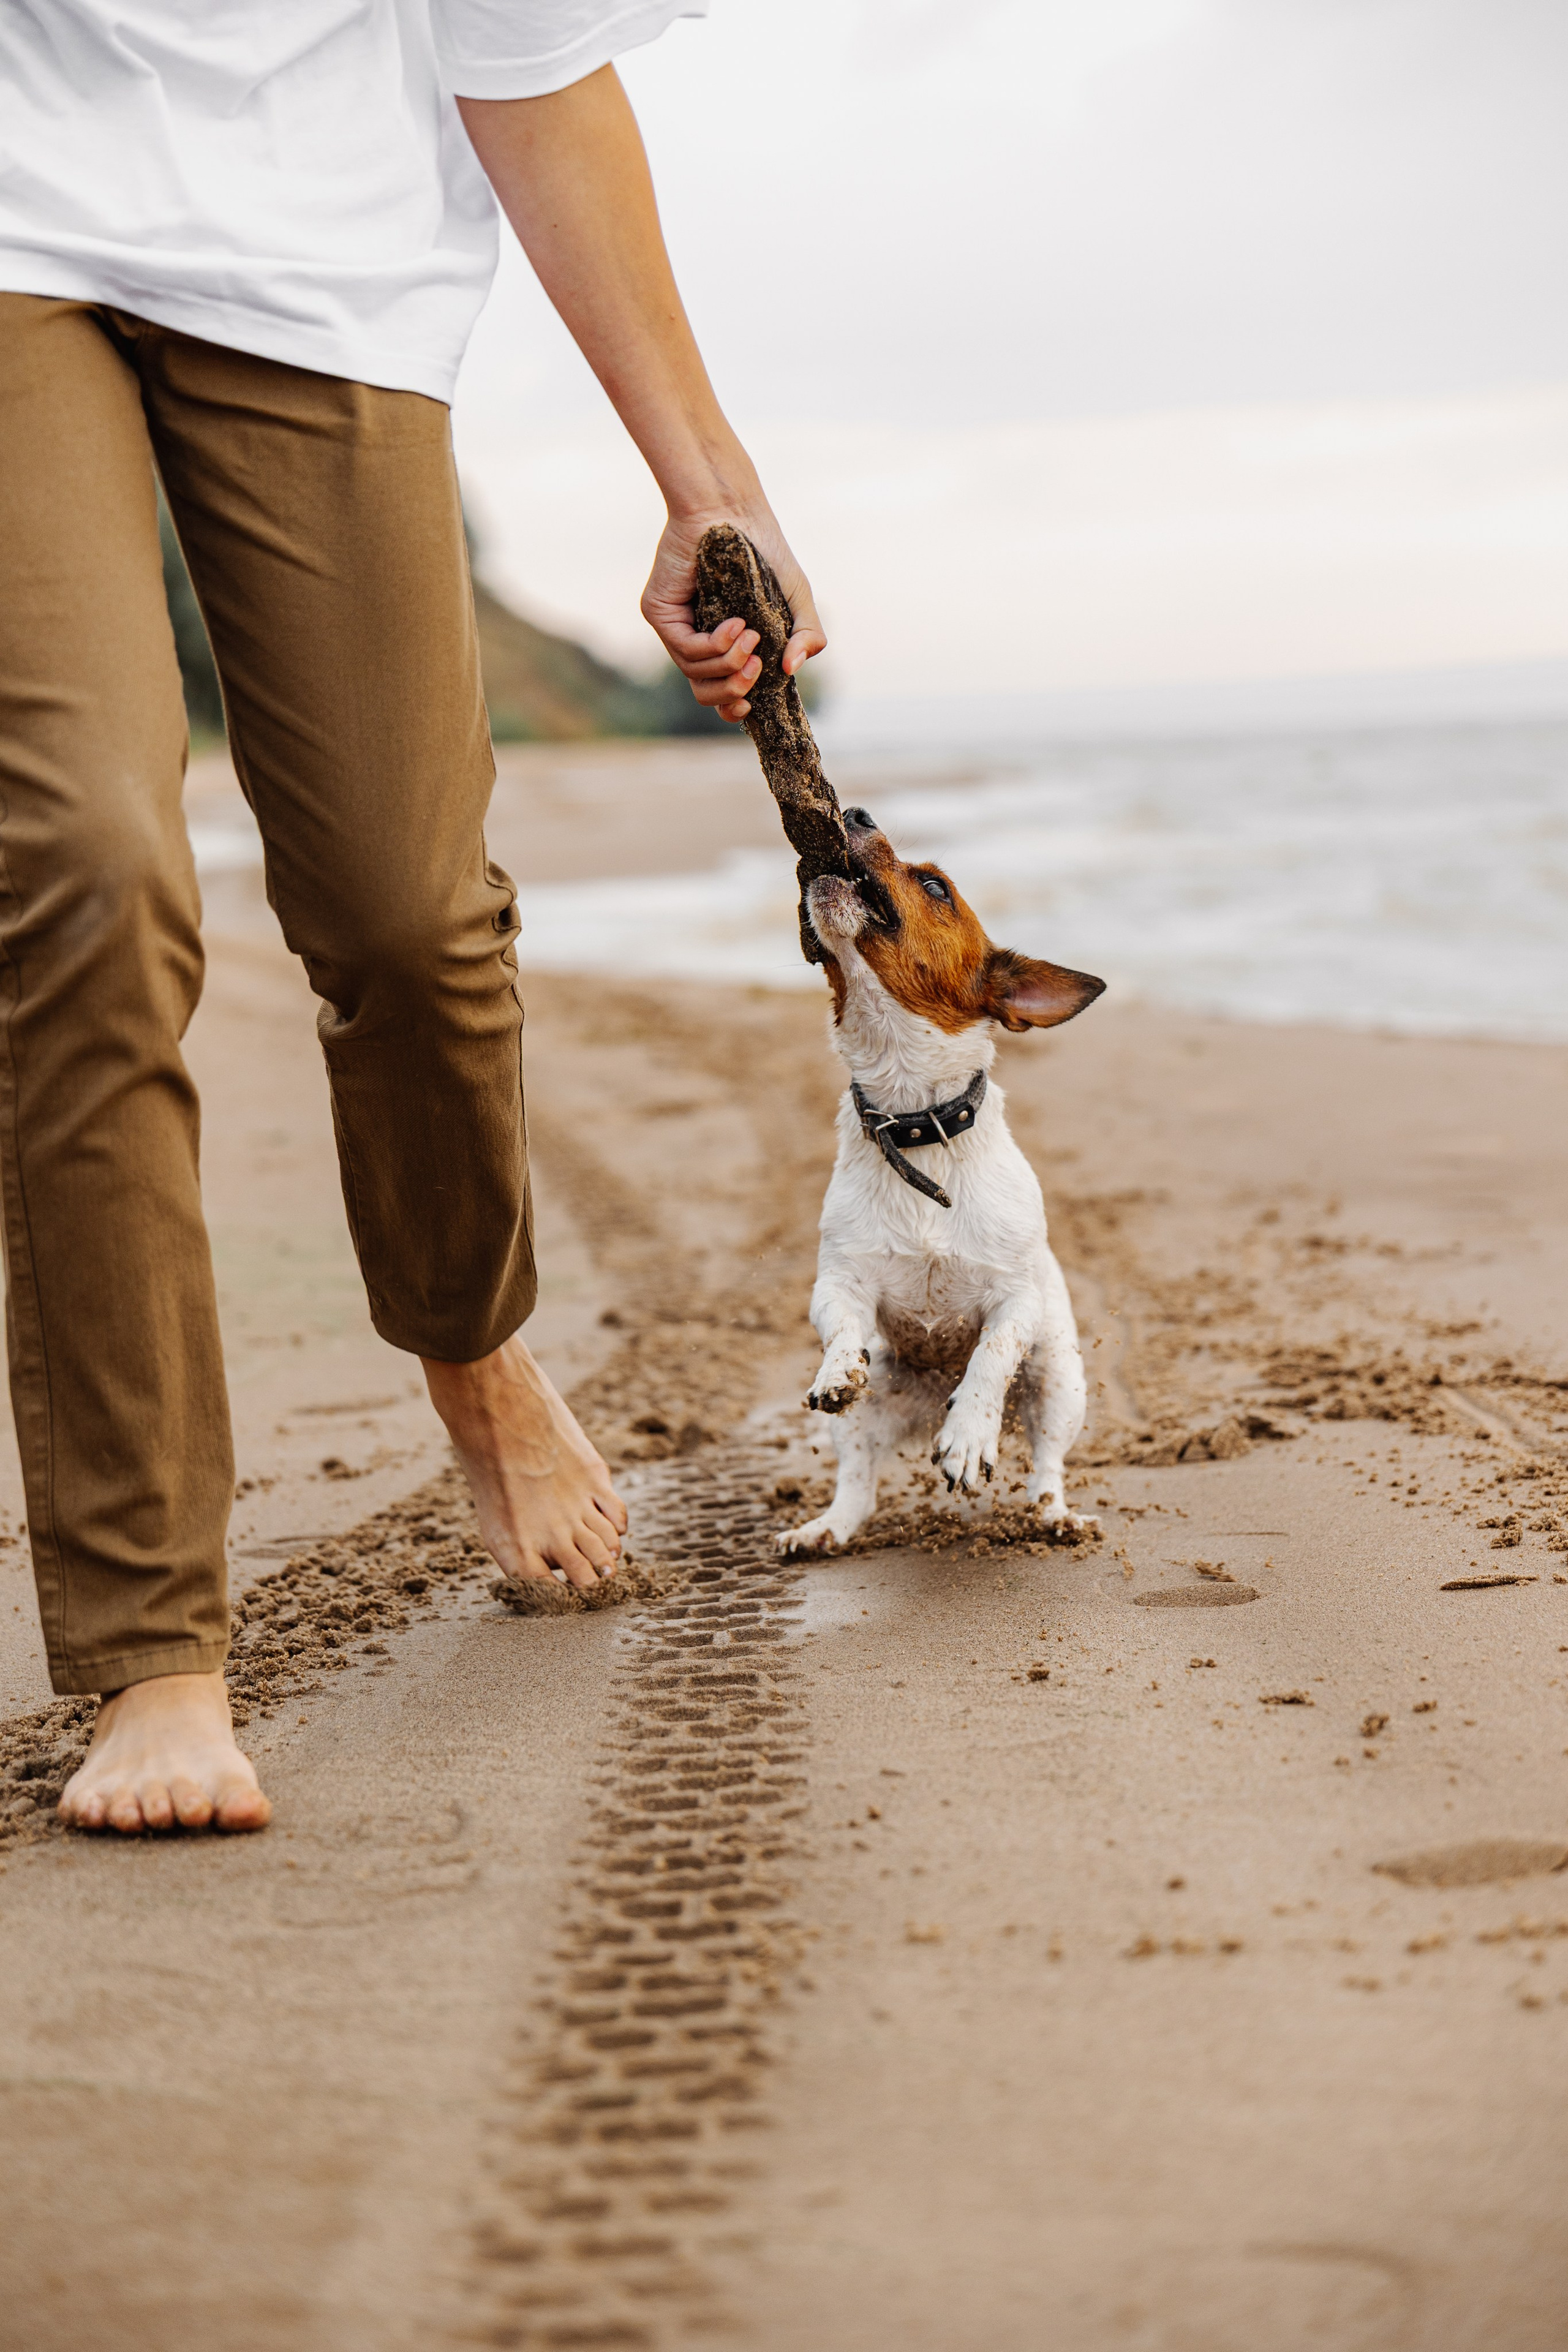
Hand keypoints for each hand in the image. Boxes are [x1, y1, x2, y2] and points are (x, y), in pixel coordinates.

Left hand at [642, 508, 825, 723]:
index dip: (733, 708)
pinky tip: (735, 624)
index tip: (751, 706)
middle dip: (734, 691)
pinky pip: (685, 648)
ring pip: (695, 674)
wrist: (733, 508)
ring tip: (751, 637)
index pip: (721, 691)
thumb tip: (790, 671)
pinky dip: (714, 645)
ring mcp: (676, 626)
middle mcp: (697, 639)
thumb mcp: (798, 599)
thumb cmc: (765, 550)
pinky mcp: (659, 611)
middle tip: (756, 669)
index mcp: (725, 644)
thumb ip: (807, 636)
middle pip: (705, 693)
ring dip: (729, 663)